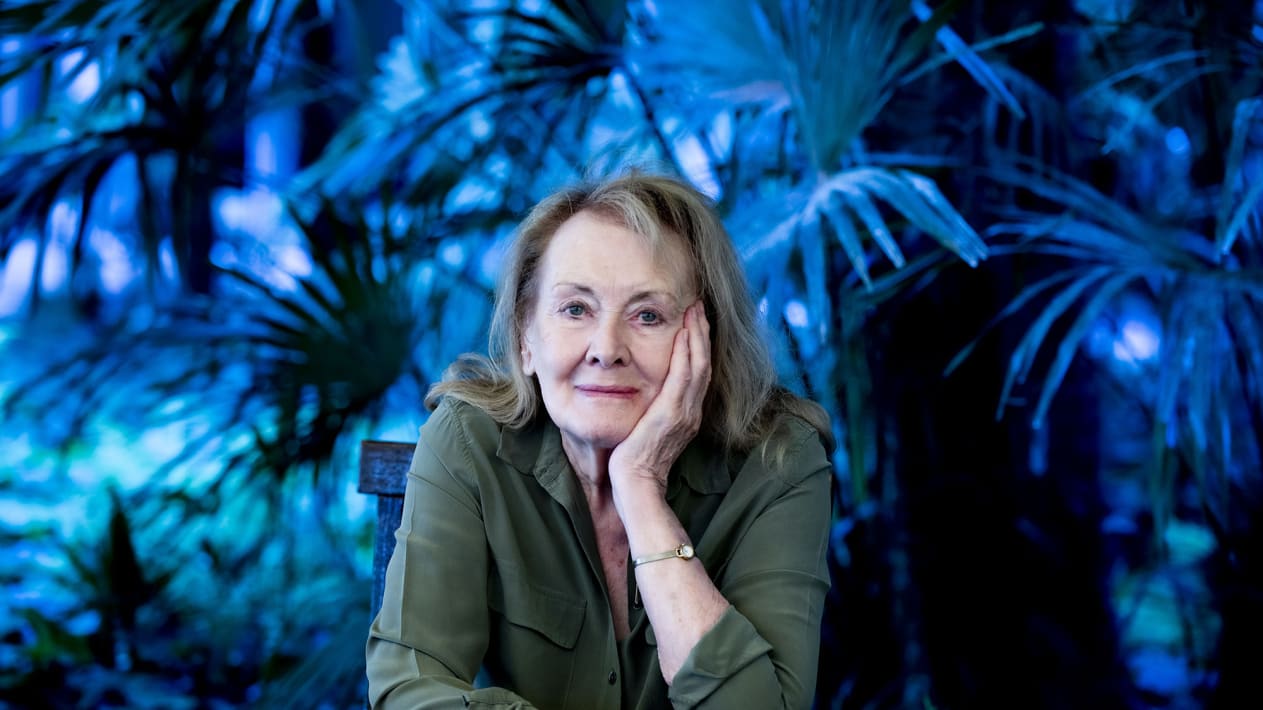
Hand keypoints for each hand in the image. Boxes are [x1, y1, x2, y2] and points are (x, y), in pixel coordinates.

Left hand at [609, 301, 711, 501]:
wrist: (636, 485)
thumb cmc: (635, 462)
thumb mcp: (648, 432)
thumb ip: (653, 413)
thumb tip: (646, 397)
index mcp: (687, 415)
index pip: (698, 372)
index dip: (699, 345)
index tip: (694, 321)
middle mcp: (691, 411)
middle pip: (703, 363)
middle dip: (701, 332)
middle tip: (698, 305)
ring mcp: (684, 412)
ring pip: (698, 364)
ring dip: (697, 334)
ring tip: (694, 310)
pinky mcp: (671, 413)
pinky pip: (683, 376)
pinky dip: (686, 352)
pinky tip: (683, 332)